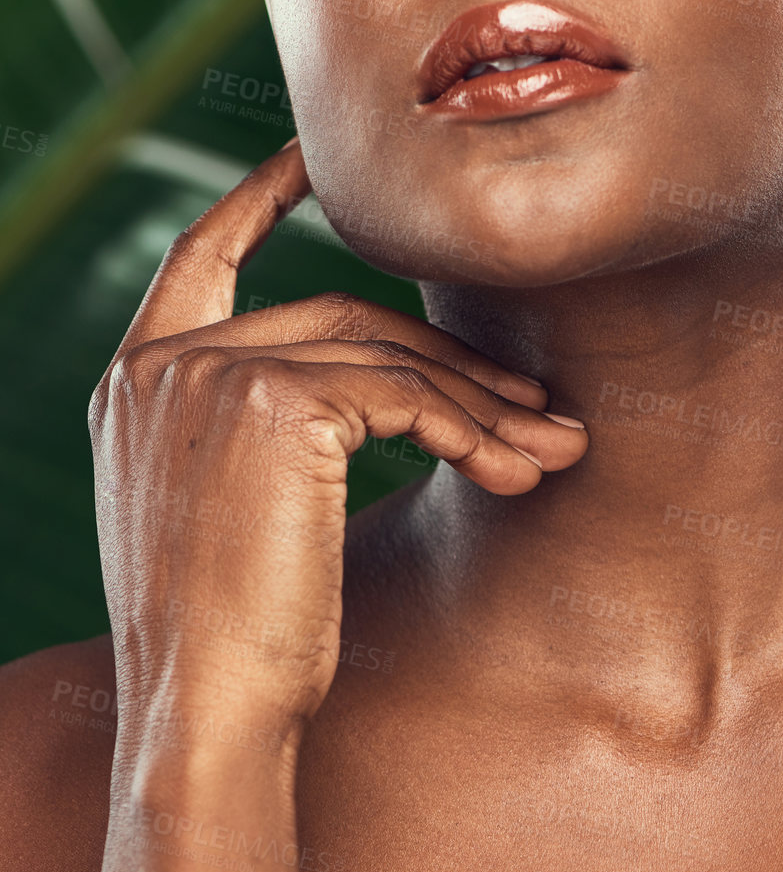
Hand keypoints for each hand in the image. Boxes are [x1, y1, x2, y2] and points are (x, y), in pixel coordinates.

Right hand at [89, 140, 586, 745]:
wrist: (204, 715)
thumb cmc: (232, 633)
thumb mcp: (227, 506)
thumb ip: (262, 424)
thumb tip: (380, 385)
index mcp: (137, 379)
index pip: (199, 253)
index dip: (258, 196)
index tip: (312, 156)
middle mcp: (162, 364)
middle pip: (338, 317)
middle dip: (447, 360)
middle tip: (535, 407)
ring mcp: (210, 374)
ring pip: (383, 358)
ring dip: (482, 405)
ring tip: (555, 448)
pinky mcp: (272, 403)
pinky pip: (402, 398)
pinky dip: (470, 429)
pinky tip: (516, 471)